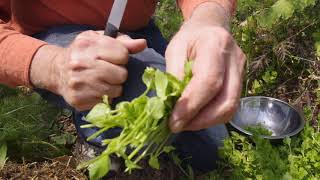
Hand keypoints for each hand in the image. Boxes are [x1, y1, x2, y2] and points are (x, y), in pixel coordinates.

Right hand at [30, 31, 146, 110]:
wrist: (56, 70)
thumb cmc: (84, 53)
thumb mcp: (99, 40)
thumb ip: (123, 42)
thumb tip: (142, 44)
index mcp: (88, 45)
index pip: (123, 55)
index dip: (122, 58)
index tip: (114, 58)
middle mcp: (81, 64)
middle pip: (121, 75)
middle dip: (119, 73)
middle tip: (110, 72)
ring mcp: (79, 84)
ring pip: (116, 91)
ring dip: (114, 87)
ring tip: (103, 81)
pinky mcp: (78, 100)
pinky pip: (106, 102)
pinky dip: (104, 97)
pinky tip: (95, 90)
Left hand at [166, 2, 245, 132]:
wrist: (211, 27)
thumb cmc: (189, 37)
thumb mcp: (174, 50)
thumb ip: (174, 76)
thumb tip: (173, 108)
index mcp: (215, 45)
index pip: (208, 82)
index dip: (191, 106)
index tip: (173, 122)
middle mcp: (235, 59)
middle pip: (226, 101)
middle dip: (201, 120)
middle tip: (179, 126)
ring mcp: (242, 71)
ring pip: (230, 108)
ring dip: (206, 121)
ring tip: (185, 123)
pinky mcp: (242, 81)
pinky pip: (229, 105)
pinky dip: (211, 116)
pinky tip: (196, 116)